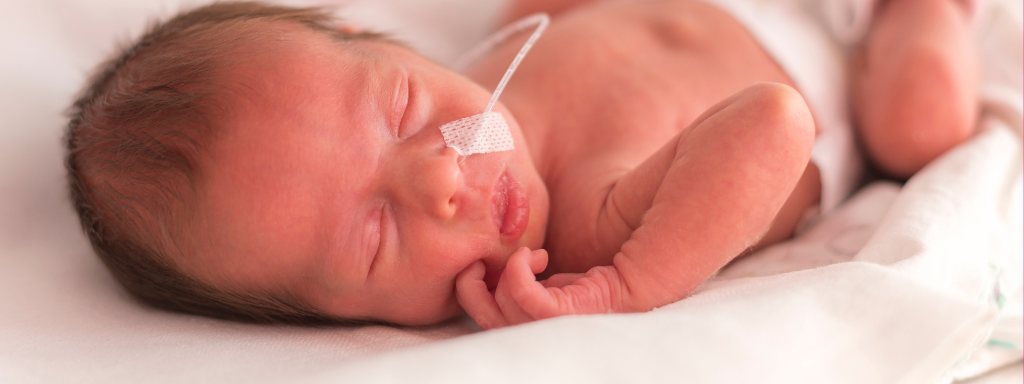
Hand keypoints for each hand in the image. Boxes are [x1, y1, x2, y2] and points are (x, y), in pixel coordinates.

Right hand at [456, 247, 626, 328]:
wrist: (640, 272)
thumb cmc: (601, 277)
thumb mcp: (554, 284)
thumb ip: (527, 288)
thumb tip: (499, 272)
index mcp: (535, 331)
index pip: (489, 326)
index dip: (474, 297)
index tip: (479, 268)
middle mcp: (541, 338)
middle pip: (486, 321)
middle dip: (471, 288)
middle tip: (479, 262)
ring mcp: (552, 329)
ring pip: (501, 306)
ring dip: (507, 271)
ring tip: (534, 255)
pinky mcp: (563, 314)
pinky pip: (521, 294)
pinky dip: (517, 270)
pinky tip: (533, 256)